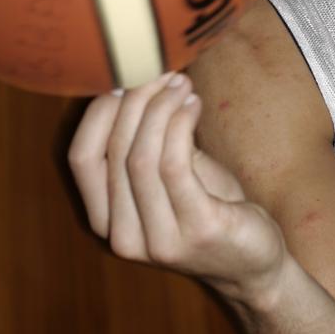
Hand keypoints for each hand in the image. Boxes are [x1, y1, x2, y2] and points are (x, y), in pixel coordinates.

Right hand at [68, 73, 286, 306]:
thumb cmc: (208, 207)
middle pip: (113, 151)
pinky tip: (194, 104)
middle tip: (163, 71)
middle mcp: (123, 237)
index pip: (81, 158)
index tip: (125, 77)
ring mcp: (159, 239)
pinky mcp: (197, 229)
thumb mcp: (169, 174)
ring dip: (161, 109)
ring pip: (141, 157)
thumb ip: (146, 140)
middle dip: (136, 101)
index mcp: (107, 222)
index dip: (98, 113)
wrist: (253, 262)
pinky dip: (180, 124)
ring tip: (182, 84)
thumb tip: (134, 79)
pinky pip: (175, 165)